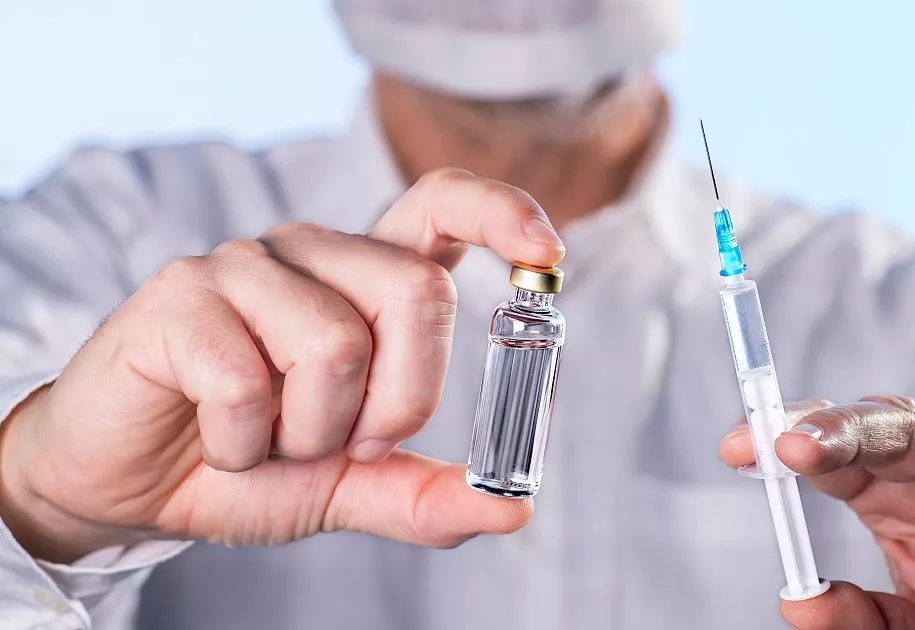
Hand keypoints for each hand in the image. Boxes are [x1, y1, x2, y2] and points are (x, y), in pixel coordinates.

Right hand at [0, 168, 565, 563]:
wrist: (130, 481)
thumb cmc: (248, 461)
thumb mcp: (350, 487)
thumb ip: (424, 493)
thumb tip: (512, 509)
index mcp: (365, 277)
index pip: (442, 205)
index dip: (500, 214)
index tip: (547, 253)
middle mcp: (314, 252)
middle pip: (417, 293)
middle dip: (401, 401)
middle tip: (348, 444)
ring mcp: (245, 265)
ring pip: (335, 345)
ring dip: (309, 432)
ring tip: (267, 438)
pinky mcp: (180, 295)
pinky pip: (248, 382)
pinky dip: (243, 444)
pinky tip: (216, 440)